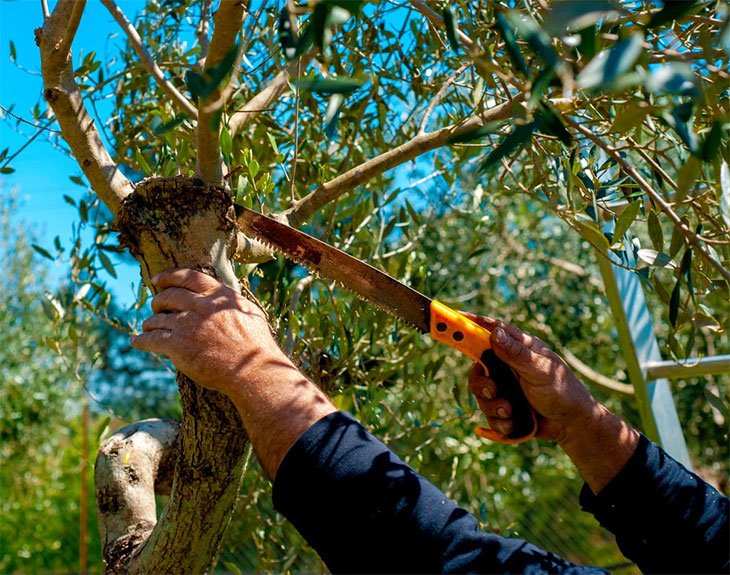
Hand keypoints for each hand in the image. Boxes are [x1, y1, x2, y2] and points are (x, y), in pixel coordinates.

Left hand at [130, 268, 289, 394]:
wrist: (252, 370)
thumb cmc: (257, 345)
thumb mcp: (251, 313)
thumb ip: (232, 303)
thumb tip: (225, 297)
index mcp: (218, 295)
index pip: (188, 277)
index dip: (168, 276)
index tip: (157, 279)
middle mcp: (200, 305)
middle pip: (168, 296)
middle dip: (158, 301)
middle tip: (155, 306)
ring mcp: (187, 325)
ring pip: (157, 319)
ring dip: (150, 323)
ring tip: (147, 327)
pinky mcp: (177, 345)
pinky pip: (151, 339)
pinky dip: (141, 340)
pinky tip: (136, 341)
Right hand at [464, 315, 597, 444]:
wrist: (571, 424)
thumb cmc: (562, 390)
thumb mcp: (540, 370)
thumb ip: (516, 353)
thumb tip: (493, 333)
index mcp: (518, 348)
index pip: (491, 329)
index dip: (471, 323)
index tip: (454, 318)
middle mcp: (508, 364)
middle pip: (478, 366)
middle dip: (481, 383)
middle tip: (492, 390)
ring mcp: (505, 386)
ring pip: (480, 392)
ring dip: (492, 405)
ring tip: (509, 411)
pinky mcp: (503, 405)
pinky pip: (488, 412)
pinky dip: (498, 420)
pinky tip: (512, 422)